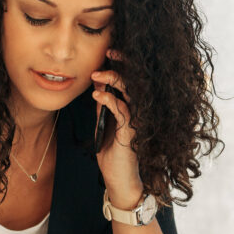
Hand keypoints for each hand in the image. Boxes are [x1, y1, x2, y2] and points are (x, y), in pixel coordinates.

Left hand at [92, 48, 143, 208]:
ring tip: (96, 74)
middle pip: (134, 82)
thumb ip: (104, 108)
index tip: (110, 52)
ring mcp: (136, 121)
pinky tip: (98, 94)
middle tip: (108, 53)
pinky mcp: (132, 132)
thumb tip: (98, 87)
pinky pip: (123, 111)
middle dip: (121, 65)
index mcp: (132, 109)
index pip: (130, 81)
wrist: (119, 181)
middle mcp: (137, 112)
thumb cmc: (113, 157)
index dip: (122, 65)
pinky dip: (109, 100)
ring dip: (113, 80)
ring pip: (130, 93)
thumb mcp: (104, 127)